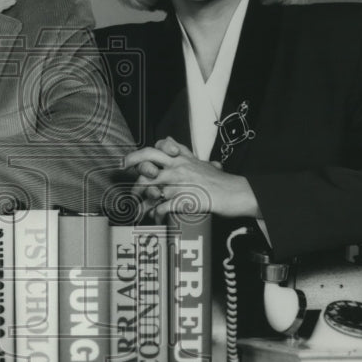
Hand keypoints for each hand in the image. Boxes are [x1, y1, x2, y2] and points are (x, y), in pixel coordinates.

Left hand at [123, 137, 260, 221]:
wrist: (237, 194)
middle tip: (124, 179)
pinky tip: (157, 220)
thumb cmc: (222, 182)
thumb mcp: (204, 163)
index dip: (143, 152)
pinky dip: (156, 215)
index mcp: (183, 158)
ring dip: (141, 201)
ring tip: (138, 211)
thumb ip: (186, 155)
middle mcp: (179, 167)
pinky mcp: (183, 200)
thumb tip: (173, 142)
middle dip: (132, 168)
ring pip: (150, 187)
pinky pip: (162, 208)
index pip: (159, 146)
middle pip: (148, 161)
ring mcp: (180, 183)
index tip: (129, 160)